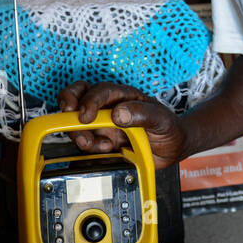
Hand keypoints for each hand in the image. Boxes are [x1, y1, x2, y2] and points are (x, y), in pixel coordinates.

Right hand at [57, 81, 187, 168]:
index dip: (89, 101)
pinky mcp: (101, 141)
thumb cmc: (169, 127)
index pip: (99, 91)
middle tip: (77, 127)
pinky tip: (106, 152)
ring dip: (80, 135)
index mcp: (123, 96)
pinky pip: (85, 142)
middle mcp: (108, 108)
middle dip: (69, 109)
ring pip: (77, 122)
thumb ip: (142, 113)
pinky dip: (88, 149)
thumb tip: (118, 113)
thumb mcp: (161, 119)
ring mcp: (103, 125)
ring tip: (101, 146)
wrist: (173, 148)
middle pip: (77, 97)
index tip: (86, 116)